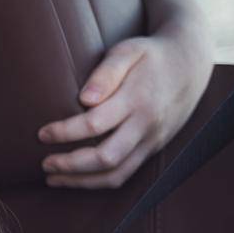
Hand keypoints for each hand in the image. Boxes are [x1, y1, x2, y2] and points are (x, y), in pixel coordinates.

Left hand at [38, 32, 206, 189]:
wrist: (190, 65)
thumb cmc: (150, 55)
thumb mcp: (128, 51)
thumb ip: (106, 72)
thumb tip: (85, 98)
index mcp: (137, 99)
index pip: (96, 124)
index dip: (65, 132)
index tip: (42, 134)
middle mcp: (147, 124)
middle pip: (107, 157)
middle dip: (70, 165)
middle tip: (44, 163)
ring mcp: (152, 140)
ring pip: (116, 174)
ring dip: (81, 181)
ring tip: (53, 178)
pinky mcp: (153, 149)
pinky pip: (125, 174)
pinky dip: (98, 182)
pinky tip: (77, 179)